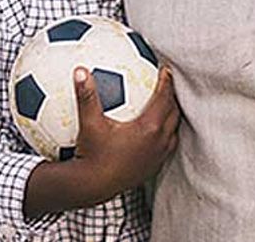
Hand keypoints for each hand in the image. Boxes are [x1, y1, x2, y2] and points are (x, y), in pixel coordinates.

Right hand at [71, 65, 179, 201]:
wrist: (93, 186)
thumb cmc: (91, 154)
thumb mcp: (88, 122)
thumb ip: (86, 95)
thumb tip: (79, 70)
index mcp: (149, 128)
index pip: (164, 98)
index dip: (166, 81)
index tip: (165, 68)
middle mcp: (159, 141)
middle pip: (174, 112)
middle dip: (172, 96)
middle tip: (166, 82)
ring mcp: (158, 156)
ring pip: (173, 129)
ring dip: (170, 115)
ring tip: (164, 103)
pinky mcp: (153, 166)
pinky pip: (166, 144)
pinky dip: (164, 132)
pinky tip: (152, 129)